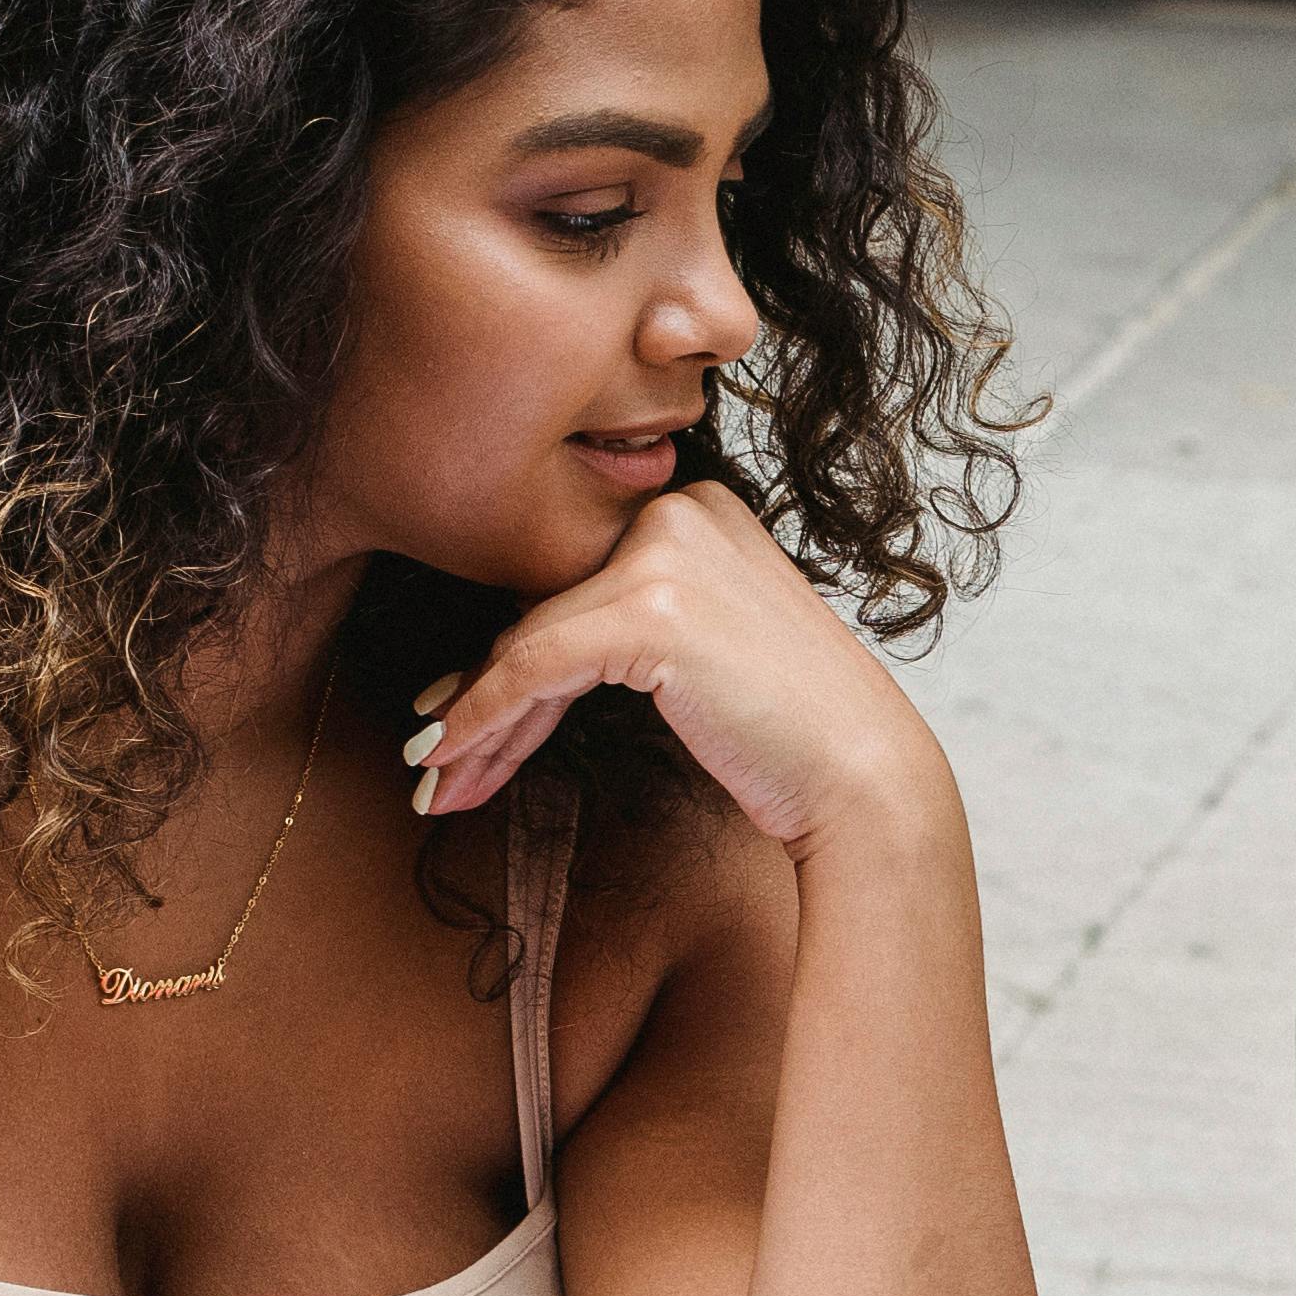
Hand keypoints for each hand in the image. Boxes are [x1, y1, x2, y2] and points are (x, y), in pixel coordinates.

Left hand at [406, 484, 947, 858]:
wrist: (863, 778)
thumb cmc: (790, 738)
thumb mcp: (698, 661)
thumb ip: (620, 637)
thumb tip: (504, 666)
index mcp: (697, 509)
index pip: (573, 583)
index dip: (507, 661)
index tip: (452, 722)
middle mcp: (680, 510)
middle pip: (544, 608)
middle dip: (482, 699)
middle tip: (432, 768)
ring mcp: (666, 553)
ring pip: (529, 640)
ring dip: (471, 723)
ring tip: (432, 786)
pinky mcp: (651, 609)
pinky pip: (533, 665)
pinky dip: (482, 717)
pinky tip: (447, 764)